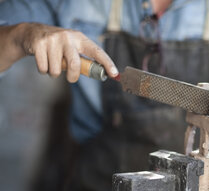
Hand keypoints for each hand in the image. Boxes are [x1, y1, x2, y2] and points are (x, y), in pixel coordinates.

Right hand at [0, 23, 117, 81]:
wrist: (32, 33)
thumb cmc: (59, 46)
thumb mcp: (73, 48)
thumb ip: (84, 60)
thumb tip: (102, 75)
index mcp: (80, 39)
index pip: (97, 51)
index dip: (107, 63)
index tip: (115, 74)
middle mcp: (68, 37)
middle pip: (75, 65)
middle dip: (73, 77)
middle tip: (71, 79)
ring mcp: (53, 40)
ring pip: (57, 70)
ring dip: (55, 73)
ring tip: (53, 63)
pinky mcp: (39, 44)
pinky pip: (44, 69)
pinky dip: (44, 70)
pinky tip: (44, 61)